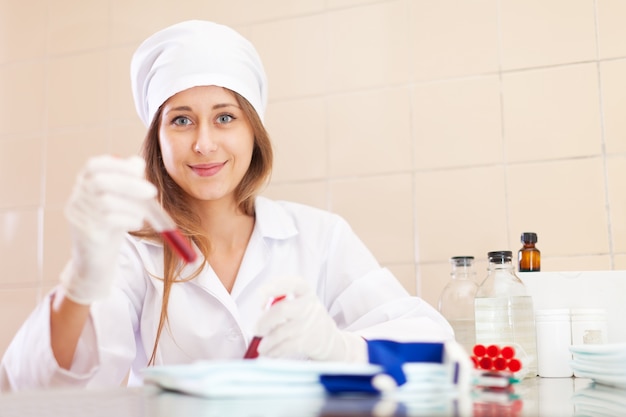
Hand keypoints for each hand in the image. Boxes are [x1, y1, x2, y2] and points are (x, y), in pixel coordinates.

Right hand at [60, 155, 156, 304]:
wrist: (96, 260)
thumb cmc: (112, 224)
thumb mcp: (121, 200)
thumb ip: (128, 181)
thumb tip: (137, 162)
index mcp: (85, 184)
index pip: (94, 165)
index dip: (116, 165)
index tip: (139, 170)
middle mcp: (77, 197)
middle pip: (100, 182)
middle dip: (129, 184)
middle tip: (152, 191)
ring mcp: (78, 215)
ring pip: (106, 202)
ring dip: (132, 206)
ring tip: (144, 214)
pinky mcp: (85, 233)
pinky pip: (109, 221)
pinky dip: (128, 219)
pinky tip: (136, 223)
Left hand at [254, 278, 366, 361]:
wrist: (329, 338)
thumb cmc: (306, 316)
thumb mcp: (300, 300)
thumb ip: (281, 300)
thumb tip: (261, 308)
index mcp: (305, 291)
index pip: (291, 283)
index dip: (274, 287)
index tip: (260, 294)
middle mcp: (308, 306)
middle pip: (282, 309)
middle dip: (264, 320)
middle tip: (256, 328)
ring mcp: (308, 324)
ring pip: (281, 332)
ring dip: (266, 341)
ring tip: (260, 346)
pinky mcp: (307, 342)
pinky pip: (285, 347)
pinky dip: (273, 351)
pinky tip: (268, 352)